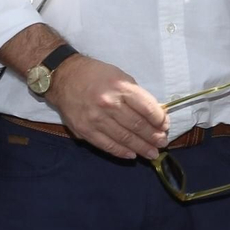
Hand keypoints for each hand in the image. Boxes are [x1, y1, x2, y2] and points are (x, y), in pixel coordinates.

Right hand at [43, 54, 168, 159]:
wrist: (64, 77)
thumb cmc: (96, 75)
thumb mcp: (120, 76)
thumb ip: (136, 95)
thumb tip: (154, 114)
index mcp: (121, 88)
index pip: (147, 108)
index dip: (159, 120)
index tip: (166, 126)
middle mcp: (109, 104)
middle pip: (137, 125)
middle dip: (153, 137)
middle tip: (162, 143)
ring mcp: (96, 119)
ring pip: (124, 138)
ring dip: (141, 148)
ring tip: (152, 153)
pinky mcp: (85, 130)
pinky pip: (107, 145)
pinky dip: (121, 152)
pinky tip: (132, 155)